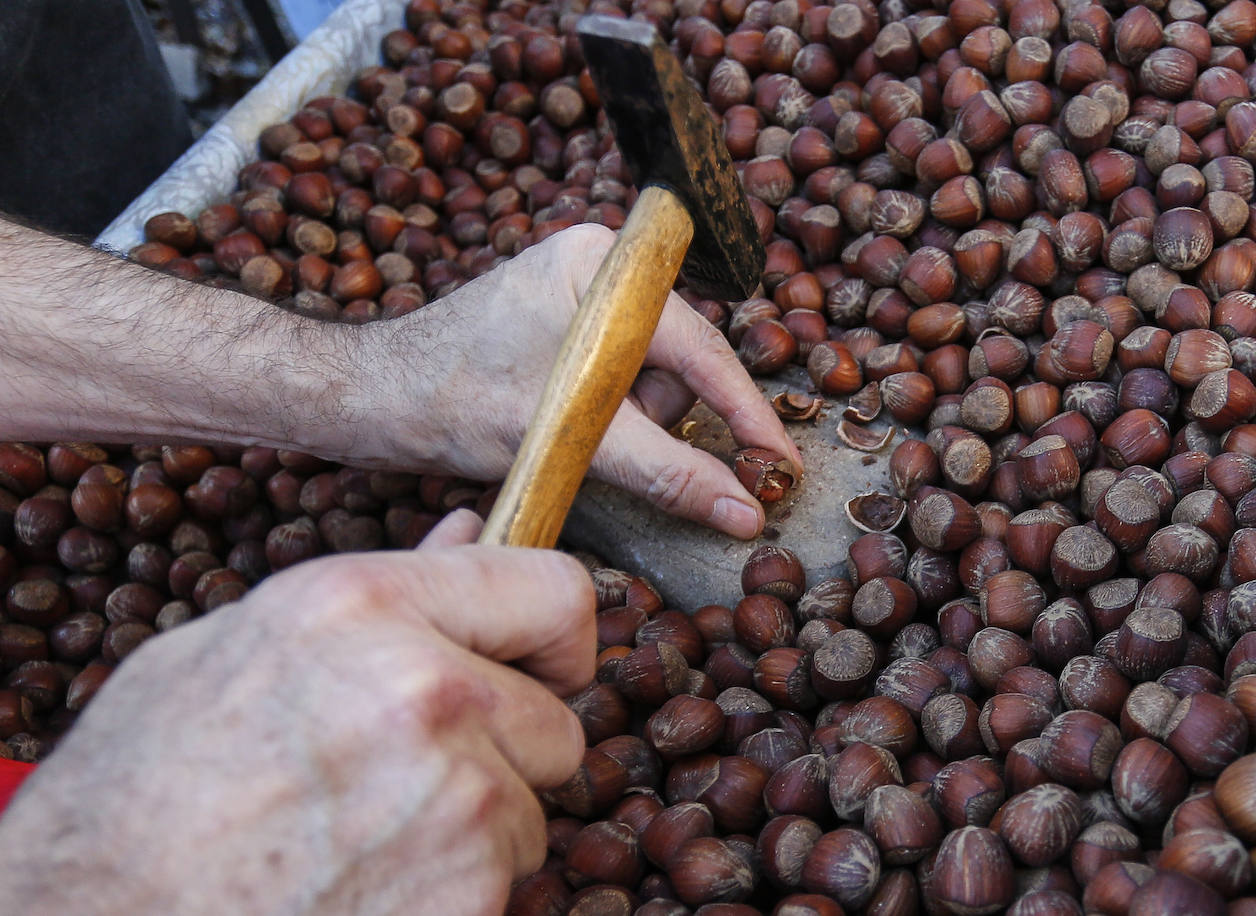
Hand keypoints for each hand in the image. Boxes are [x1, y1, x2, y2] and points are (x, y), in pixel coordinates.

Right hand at [0, 510, 592, 914]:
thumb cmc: (144, 788)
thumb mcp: (244, 647)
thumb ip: (382, 589)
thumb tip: (470, 531)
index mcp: (367, 607)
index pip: (557, 590)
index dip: (558, 637)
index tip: (542, 668)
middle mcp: (425, 693)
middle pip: (558, 721)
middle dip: (507, 749)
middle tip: (417, 773)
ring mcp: (453, 803)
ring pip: (531, 810)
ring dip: (477, 826)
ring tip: (369, 832)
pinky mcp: (464, 897)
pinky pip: (505, 882)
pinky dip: (458, 890)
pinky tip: (369, 883)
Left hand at [359, 224, 801, 538]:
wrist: (364, 399)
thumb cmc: (450, 400)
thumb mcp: (570, 435)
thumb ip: (665, 470)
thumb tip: (744, 509)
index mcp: (602, 265)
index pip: (701, 346)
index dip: (749, 413)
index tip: (784, 464)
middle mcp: (598, 271)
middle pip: (680, 363)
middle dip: (665, 425)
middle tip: (644, 469)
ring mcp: (579, 300)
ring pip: (652, 382)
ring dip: (633, 431)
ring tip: (572, 447)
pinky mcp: (564, 332)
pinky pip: (619, 382)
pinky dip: (610, 424)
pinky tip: (571, 440)